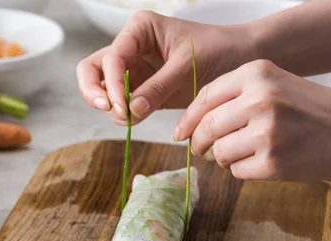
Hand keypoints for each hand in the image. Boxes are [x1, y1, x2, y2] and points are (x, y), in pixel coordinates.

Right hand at [76, 11, 256, 123]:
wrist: (239, 60)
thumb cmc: (218, 50)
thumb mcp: (189, 66)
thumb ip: (159, 88)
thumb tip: (131, 111)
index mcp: (139, 30)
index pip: (112, 57)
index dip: (112, 83)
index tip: (123, 106)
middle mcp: (130, 48)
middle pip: (91, 69)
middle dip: (94, 92)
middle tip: (111, 110)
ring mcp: (133, 70)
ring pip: (101, 89)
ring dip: (110, 107)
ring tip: (130, 118)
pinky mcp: (140, 90)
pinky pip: (120, 104)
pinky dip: (122, 115)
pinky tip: (136, 119)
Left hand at [174, 60, 330, 181]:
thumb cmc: (309, 111)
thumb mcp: (274, 85)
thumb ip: (234, 96)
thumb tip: (190, 124)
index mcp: (257, 73)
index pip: (204, 97)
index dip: (187, 119)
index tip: (179, 133)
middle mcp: (259, 98)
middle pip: (206, 127)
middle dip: (199, 143)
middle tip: (201, 149)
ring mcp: (266, 132)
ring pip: (219, 152)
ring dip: (224, 157)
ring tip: (247, 152)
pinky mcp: (272, 162)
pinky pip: (236, 171)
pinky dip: (243, 170)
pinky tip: (264, 161)